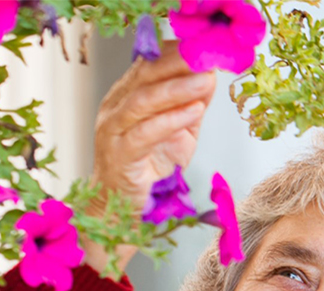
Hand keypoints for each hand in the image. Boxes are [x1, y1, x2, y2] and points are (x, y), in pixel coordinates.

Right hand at [86, 41, 215, 273]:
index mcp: (125, 96)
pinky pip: (144, 134)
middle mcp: (114, 109)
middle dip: (179, 63)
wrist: (120, 211)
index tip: (207, 46)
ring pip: (142, 101)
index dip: (178, 53)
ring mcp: (112, 132)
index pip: (149, 63)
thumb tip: (211, 75)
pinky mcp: (119, 157)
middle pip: (144, 75)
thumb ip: (191, 104)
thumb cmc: (147, 170)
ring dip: (177, 88)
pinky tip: (193, 111)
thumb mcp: (177, 132)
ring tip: (206, 79)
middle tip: (209, 56)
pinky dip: (171, 120)